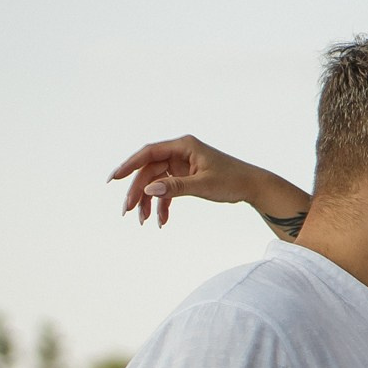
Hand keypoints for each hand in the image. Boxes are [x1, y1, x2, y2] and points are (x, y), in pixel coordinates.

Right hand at [108, 135, 293, 226]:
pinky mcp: (185, 177)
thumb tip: (149, 190)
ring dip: (149, 202)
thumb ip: (175, 187)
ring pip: (156, 183)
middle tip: (127, 210)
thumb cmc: (232, 181)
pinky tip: (162, 221)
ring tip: (144, 221)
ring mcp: (181, 165)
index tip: (114, 178)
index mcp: (183, 146)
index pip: (149, 153)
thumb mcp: (203, 185)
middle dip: (138, 191)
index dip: (129, 165)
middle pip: (149, 171)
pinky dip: (164, 205)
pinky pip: (168, 190)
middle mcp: (179, 153)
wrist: (253, 187)